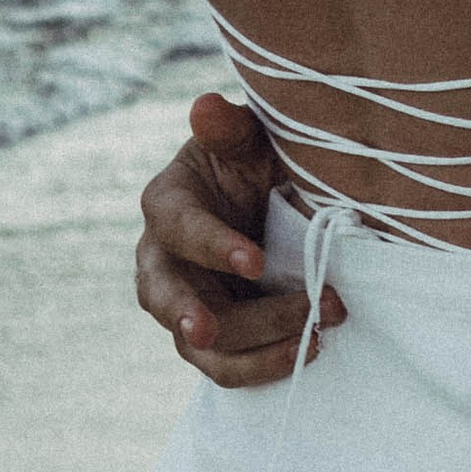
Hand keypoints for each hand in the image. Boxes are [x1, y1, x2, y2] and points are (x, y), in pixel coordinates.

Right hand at [135, 92, 330, 387]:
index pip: (178, 228)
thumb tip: (204, 106)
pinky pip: (225, 364)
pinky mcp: (212, 334)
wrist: (272, 195)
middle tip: (216, 329)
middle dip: (193, 315)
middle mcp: (163, 259)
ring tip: (307, 338)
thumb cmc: (253, 159)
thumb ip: (229, 128)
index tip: (256, 261)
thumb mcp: (247, 138)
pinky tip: (306, 351)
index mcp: (168, 203)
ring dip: (252, 345)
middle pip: (164, 297)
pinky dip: (262, 365)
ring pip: (197, 343)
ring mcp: (184, 302)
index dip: (212, 247)